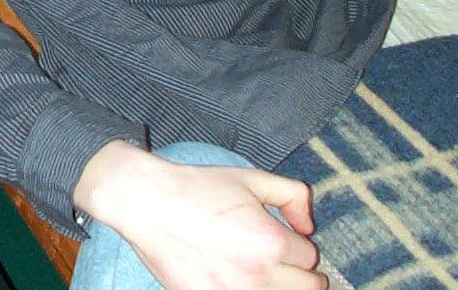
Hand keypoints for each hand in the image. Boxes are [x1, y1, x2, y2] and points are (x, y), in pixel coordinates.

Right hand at [74, 141, 324, 289]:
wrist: (147, 203)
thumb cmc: (198, 188)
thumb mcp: (250, 178)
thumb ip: (293, 195)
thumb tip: (308, 226)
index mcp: (272, 241)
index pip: (309, 255)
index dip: (296, 242)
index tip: (278, 235)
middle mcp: (259, 273)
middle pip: (309, 287)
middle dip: (300, 271)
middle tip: (280, 260)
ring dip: (278, 284)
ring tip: (258, 269)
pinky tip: (235, 277)